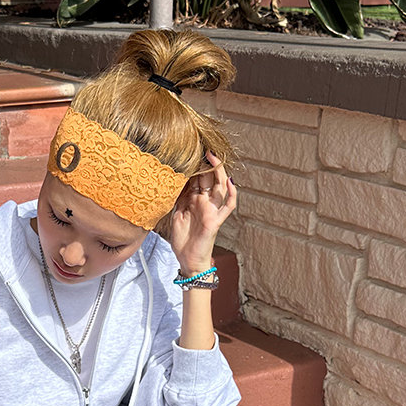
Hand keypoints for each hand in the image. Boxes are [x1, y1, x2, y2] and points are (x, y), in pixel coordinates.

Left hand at [170, 151, 236, 275]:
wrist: (188, 260)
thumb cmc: (183, 240)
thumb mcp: (175, 214)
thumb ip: (178, 199)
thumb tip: (174, 181)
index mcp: (194, 200)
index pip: (196, 177)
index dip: (194, 164)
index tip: (189, 149)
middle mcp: (204, 202)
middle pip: (207, 178)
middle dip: (205, 162)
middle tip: (200, 145)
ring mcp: (212, 210)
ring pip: (218, 186)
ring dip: (217, 171)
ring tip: (213, 156)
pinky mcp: (216, 221)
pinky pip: (228, 206)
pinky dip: (231, 194)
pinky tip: (230, 181)